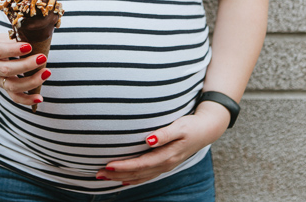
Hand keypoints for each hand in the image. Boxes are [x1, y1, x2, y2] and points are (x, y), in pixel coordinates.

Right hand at [0, 32, 49, 106]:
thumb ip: (14, 38)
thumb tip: (36, 38)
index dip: (14, 50)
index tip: (29, 46)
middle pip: (7, 69)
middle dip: (27, 65)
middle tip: (42, 57)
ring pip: (13, 85)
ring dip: (31, 81)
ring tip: (46, 72)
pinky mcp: (4, 87)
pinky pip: (14, 97)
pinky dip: (27, 100)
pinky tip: (39, 98)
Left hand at [95, 100, 229, 184]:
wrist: (208, 129)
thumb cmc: (192, 125)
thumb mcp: (180, 126)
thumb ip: (164, 133)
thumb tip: (149, 140)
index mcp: (167, 156)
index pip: (141, 164)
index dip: (124, 166)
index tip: (108, 165)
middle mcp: (165, 164)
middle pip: (138, 173)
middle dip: (117, 174)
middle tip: (98, 173)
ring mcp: (166, 165)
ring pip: (141, 176)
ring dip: (122, 177)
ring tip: (104, 177)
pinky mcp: (165, 163)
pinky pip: (146, 175)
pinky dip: (133, 178)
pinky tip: (123, 180)